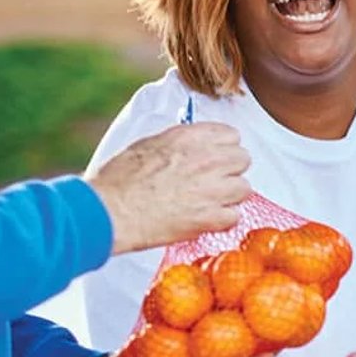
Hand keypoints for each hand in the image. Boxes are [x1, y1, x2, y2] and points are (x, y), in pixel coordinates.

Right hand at [89, 122, 251, 254]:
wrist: (110, 210)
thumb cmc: (119, 180)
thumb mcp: (148, 145)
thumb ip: (178, 144)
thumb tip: (191, 147)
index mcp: (190, 137)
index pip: (231, 135)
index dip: (223, 148)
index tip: (214, 158)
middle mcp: (207, 159)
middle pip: (243, 160)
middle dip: (230, 171)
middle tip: (212, 182)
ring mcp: (212, 188)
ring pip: (244, 188)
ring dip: (229, 197)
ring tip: (207, 203)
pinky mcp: (210, 217)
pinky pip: (234, 217)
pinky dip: (221, 221)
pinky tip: (204, 220)